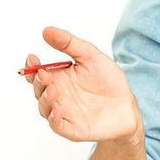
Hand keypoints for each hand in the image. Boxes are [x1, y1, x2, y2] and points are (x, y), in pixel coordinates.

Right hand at [28, 27, 138, 142]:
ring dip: (45, 100)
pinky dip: (54, 119)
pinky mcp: (73, 129)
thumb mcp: (90, 56)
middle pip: (38, 90)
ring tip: (52, 90)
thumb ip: (69, 44)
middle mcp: (57, 96)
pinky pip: (58, 126)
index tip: (32, 58)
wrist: (127, 104)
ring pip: (45, 108)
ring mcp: (63, 113)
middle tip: (43, 74)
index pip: (37, 73)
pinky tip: (57, 110)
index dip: (31, 67)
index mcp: (58, 78)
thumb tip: (46, 30)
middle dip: (38, 82)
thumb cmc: (108, 80)